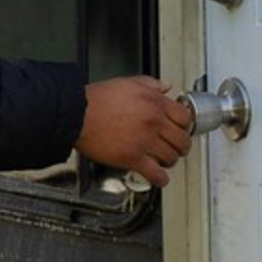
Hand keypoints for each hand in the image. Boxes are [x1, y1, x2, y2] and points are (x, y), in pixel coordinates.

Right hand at [76, 75, 195, 185]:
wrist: (77, 114)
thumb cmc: (97, 99)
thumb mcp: (128, 82)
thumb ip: (151, 84)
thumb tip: (166, 86)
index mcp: (154, 102)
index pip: (185, 118)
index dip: (184, 126)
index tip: (181, 130)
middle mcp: (153, 121)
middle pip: (182, 140)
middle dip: (181, 146)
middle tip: (176, 147)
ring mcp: (144, 141)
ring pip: (171, 157)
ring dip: (170, 161)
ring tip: (164, 160)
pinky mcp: (132, 158)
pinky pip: (155, 174)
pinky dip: (160, 179)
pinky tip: (159, 177)